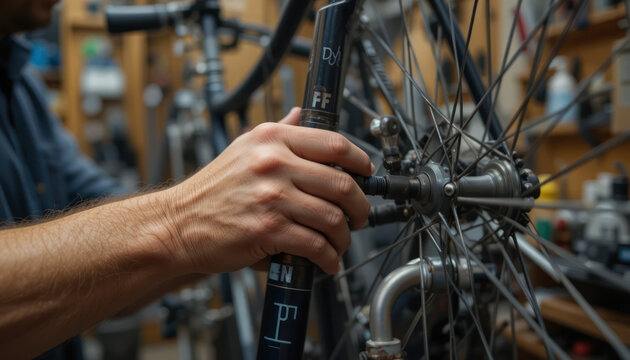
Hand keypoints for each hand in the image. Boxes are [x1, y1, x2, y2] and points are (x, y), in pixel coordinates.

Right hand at [162, 108, 373, 273]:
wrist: (178, 223)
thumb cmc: (211, 190)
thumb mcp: (244, 148)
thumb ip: (279, 131)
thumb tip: (301, 114)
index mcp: (271, 139)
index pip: (334, 143)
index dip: (360, 161)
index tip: (366, 173)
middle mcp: (273, 163)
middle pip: (341, 183)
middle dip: (359, 206)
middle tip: (359, 216)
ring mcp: (271, 197)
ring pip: (333, 217)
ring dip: (344, 237)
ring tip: (340, 243)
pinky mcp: (268, 230)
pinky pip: (315, 245)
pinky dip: (328, 257)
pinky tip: (326, 261)